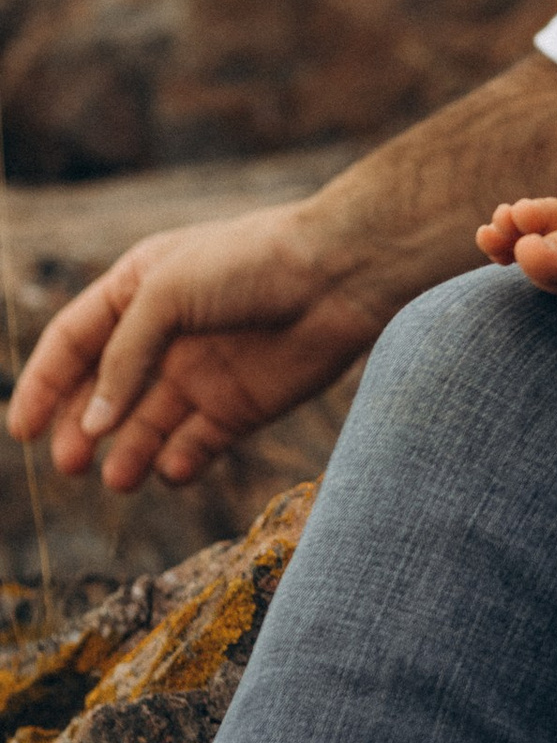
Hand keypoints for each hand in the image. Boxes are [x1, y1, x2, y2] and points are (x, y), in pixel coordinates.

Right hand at [6, 202, 394, 490]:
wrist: (340, 274)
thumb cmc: (250, 264)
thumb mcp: (167, 294)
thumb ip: (123, 357)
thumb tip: (94, 422)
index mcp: (137, 290)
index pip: (73, 342)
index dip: (45, 384)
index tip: (23, 430)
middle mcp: (164, 336)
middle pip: (103, 393)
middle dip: (81, 430)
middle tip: (68, 465)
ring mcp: (200, 374)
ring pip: (146, 427)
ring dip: (127, 455)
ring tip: (117, 479)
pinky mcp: (239, 406)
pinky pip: (195, 446)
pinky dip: (177, 463)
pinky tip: (171, 468)